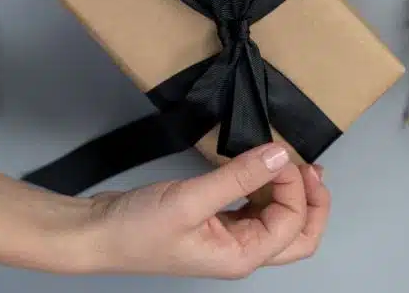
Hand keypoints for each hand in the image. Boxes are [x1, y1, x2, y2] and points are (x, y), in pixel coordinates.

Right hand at [83, 143, 329, 277]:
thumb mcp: (191, 200)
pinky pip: (251, 208)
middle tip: (310, 168)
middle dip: (311, 201)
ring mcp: (228, 238)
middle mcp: (241, 251)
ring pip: (277, 220)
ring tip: (286, 161)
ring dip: (287, 191)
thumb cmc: (138, 228)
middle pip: (297, 234)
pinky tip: (258, 168)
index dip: (294, 186)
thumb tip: (279, 155)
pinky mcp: (213, 222)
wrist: (97, 233)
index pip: (292, 223)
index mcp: (242, 256)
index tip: (277, 153)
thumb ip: (238, 177)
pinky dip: (262, 187)